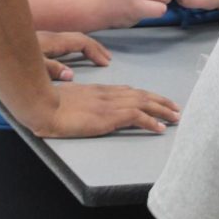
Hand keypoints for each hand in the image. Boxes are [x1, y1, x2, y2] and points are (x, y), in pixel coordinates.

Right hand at [30, 81, 180, 137]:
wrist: (42, 105)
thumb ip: (80, 101)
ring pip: (144, 103)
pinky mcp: (109, 116)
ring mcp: (109, 104)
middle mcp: (107, 94)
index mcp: (98, 90)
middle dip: (160, 100)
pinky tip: (161, 128)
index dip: (144, 95)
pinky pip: (137, 117)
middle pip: (140, 94)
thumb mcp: (67, 99)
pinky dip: (151, 121)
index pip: (128, 91)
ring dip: (162, 110)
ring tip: (176, 116)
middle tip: (175, 107)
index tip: (156, 99)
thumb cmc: (48, 103)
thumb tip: (85, 108)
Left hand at [36, 31, 110, 81]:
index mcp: (54, 41)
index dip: (95, 52)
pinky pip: (65, 43)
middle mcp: (53, 37)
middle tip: (108, 58)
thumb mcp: (31, 64)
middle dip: (96, 47)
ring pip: (73, 39)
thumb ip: (51, 69)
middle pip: (80, 38)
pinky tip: (74, 55)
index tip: (106, 64)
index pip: (82, 43)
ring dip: (87, 46)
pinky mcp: (40, 42)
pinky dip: (76, 48)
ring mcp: (46, 39)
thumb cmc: (12, 55)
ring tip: (96, 56)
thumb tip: (71, 75)